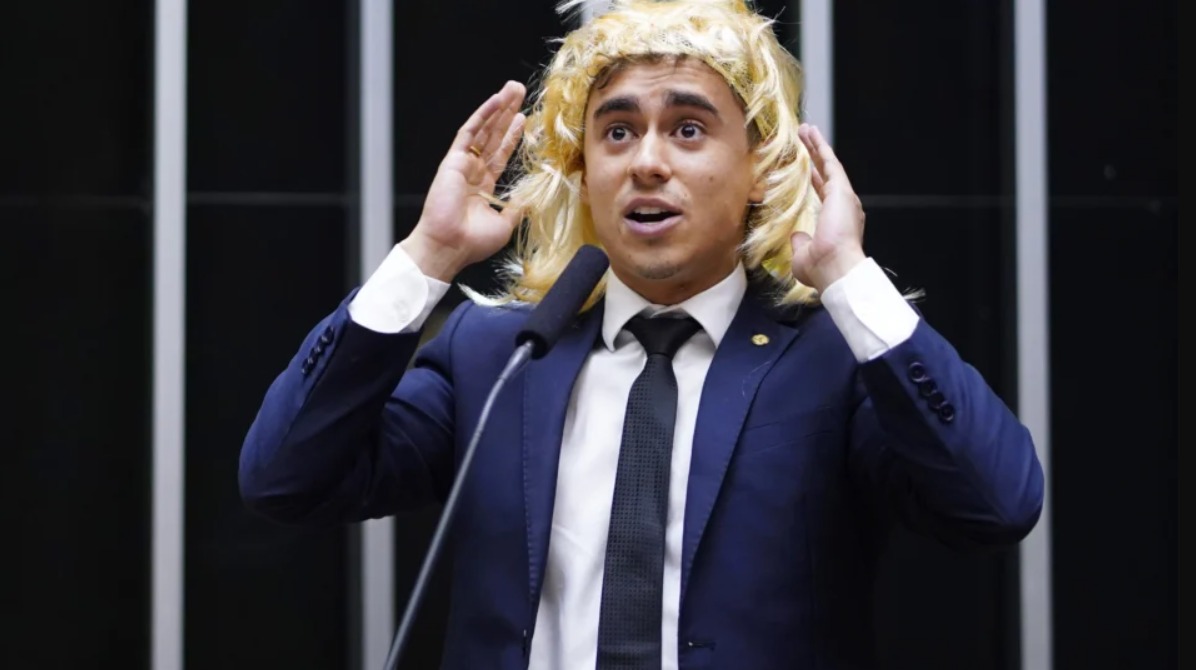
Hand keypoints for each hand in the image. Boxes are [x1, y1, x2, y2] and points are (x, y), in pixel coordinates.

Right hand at [401, 81, 527, 281]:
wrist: (450, 246)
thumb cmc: (472, 241)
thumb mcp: (504, 223)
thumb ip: (516, 207)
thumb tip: (531, 198)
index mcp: (483, 186)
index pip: (500, 154)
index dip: (512, 136)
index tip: (525, 119)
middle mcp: (472, 171)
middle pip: (493, 135)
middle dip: (508, 113)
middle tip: (520, 91)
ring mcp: (462, 163)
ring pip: (483, 129)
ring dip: (498, 108)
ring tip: (512, 89)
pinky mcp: (453, 160)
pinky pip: (469, 132)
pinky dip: (483, 115)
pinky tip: (496, 101)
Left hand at [790, 123, 866, 292]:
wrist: (836, 269)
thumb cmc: (821, 269)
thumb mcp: (804, 256)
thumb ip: (801, 243)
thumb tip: (796, 235)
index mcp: (836, 223)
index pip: (824, 197)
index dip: (816, 182)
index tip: (809, 171)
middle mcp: (843, 208)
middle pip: (827, 175)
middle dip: (816, 157)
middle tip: (807, 140)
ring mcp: (845, 198)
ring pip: (829, 165)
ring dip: (817, 146)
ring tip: (807, 130)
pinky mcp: (842, 190)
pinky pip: (831, 163)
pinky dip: (821, 147)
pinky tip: (812, 134)